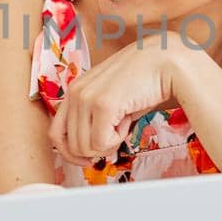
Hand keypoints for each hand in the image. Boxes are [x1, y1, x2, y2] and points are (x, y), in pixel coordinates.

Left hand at [49, 37, 183, 166]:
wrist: (165, 61)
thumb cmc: (143, 81)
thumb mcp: (110, 100)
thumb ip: (92, 120)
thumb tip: (88, 151)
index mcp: (74, 90)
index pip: (55, 133)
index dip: (70, 153)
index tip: (87, 159)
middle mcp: (75, 92)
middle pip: (72, 146)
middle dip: (96, 148)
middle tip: (116, 131)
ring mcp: (87, 98)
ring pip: (85, 147)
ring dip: (108, 142)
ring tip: (123, 120)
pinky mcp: (103, 105)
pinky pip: (101, 143)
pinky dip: (117, 139)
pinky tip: (127, 119)